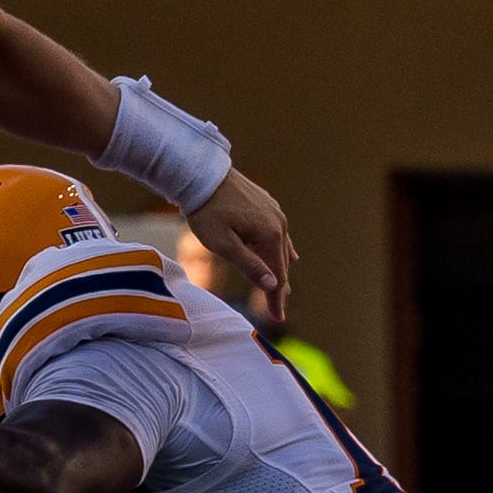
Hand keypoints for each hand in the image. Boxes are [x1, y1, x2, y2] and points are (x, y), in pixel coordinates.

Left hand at [188, 166, 295, 324]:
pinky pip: (278, 234)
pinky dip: (281, 249)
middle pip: (281, 263)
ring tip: (281, 289)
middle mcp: (278, 224)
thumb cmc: (206, 211)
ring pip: (280, 248)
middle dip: (278, 287)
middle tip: (277, 311)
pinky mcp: (267, 204)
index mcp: (269, 235)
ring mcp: (274, 212)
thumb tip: (274, 285)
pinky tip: (291, 255)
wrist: (201, 174)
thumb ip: (249, 265)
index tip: (277, 318)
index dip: (275, 298)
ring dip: (279, 268)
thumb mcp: (222, 244)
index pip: (276, 275)